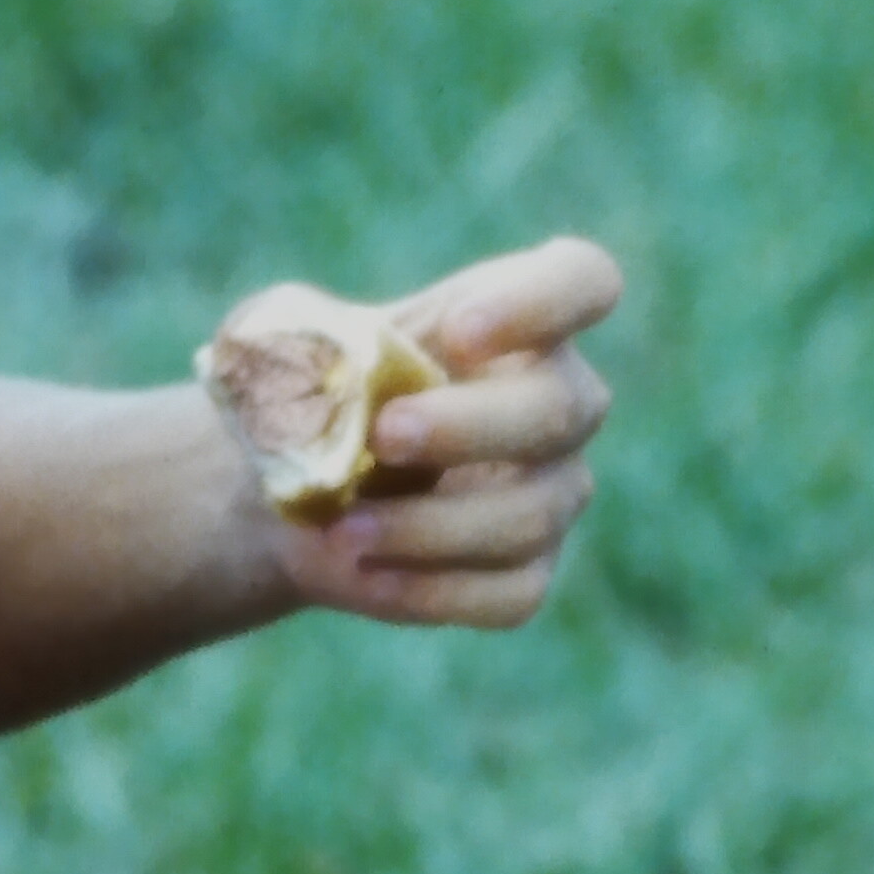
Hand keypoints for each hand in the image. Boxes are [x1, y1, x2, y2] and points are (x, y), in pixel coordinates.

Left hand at [261, 234, 622, 629]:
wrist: (289, 490)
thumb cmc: (312, 393)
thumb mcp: (290, 341)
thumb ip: (302, 334)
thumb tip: (320, 367)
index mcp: (517, 319)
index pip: (583, 282)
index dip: (543, 301)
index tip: (459, 332)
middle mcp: (558, 402)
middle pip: (561, 409)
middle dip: (470, 426)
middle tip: (381, 436)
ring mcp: (553, 491)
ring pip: (531, 514)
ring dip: (432, 525)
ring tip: (345, 530)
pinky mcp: (528, 571)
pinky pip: (510, 591)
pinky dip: (433, 588)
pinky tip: (368, 573)